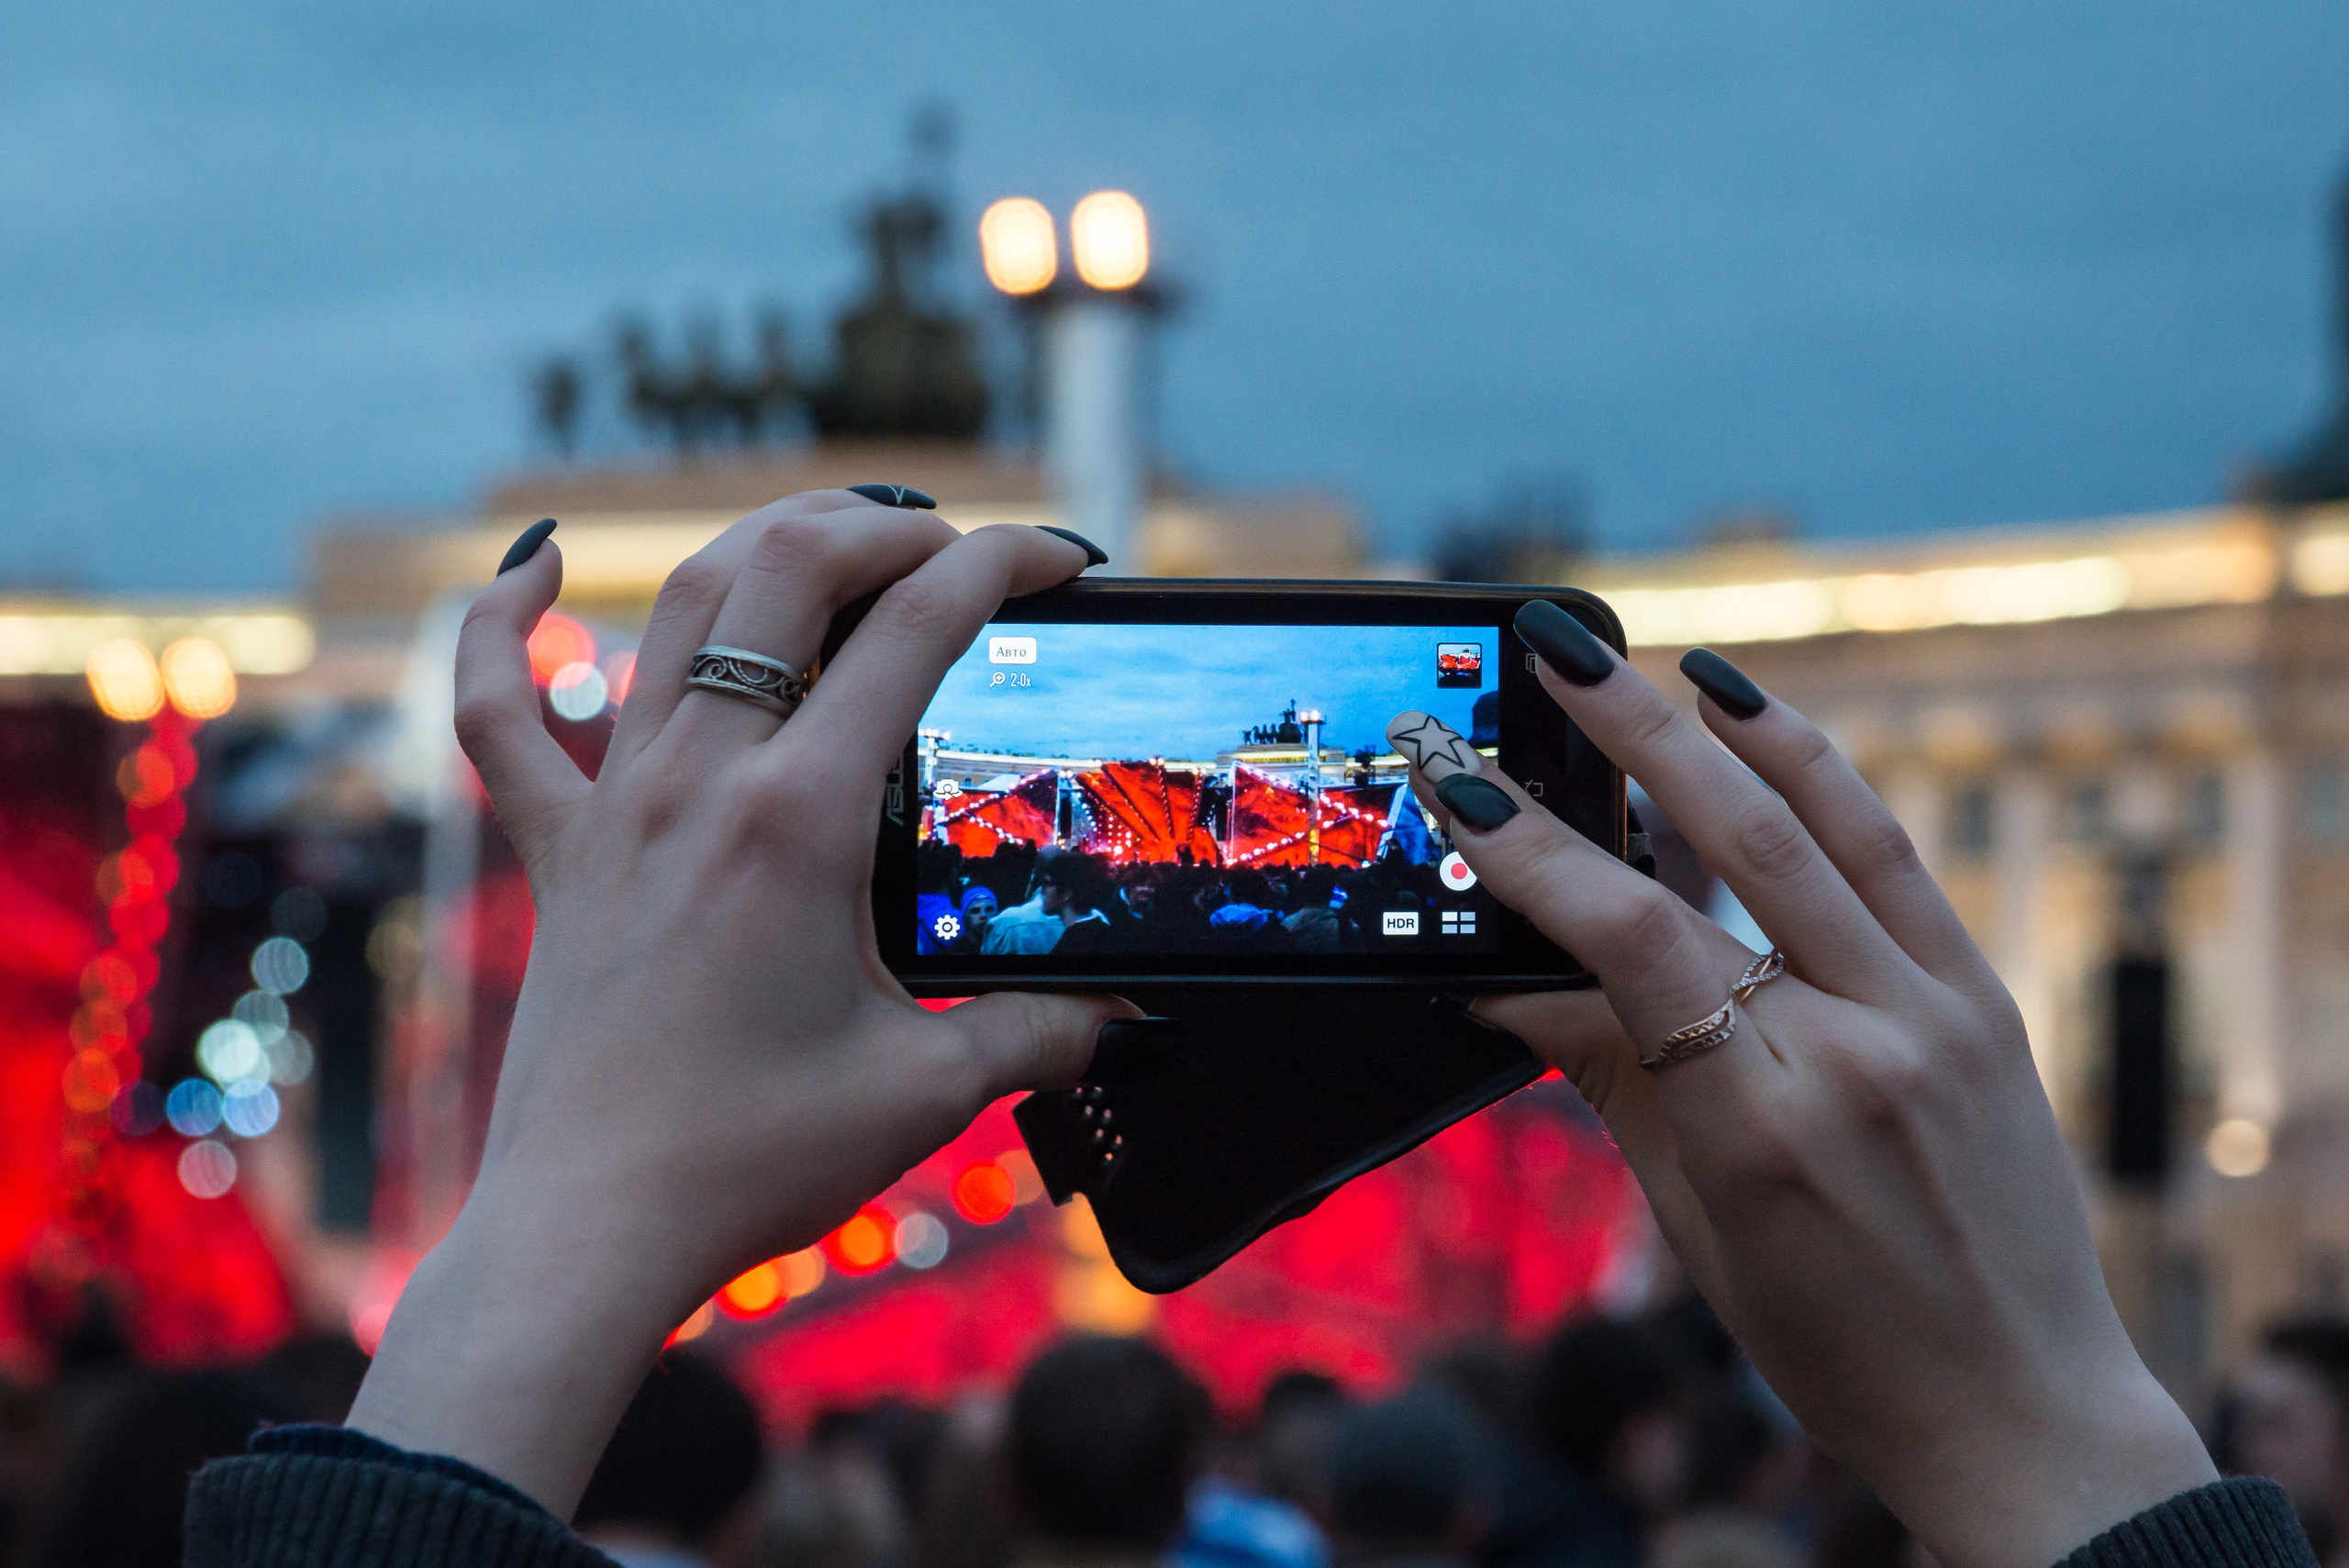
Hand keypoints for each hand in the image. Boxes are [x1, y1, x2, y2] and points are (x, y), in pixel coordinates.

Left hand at [346, 493, 1126, 1514]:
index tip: (1061, 559)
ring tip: (841, 538)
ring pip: (678, 605)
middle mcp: (701, 782)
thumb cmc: (750, 1161)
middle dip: (888, 528)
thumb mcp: (925, 1092)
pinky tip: (537, 564)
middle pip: (787, 570)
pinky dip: (504, 625)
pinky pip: (501, 712)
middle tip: (960, 551)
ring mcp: (618, 806)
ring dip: (767, 543)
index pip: (916, 631)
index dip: (1004, 564)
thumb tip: (1123, 1020)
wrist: (591, 1230)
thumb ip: (1039, 1036)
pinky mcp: (561, 852)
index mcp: (799, 820)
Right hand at [1390, 621, 2214, 1567]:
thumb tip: (1504, 988)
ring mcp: (1938, 1015)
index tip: (1460, 785)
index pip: (1628, 943)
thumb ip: (1608, 1078)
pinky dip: (1821, 773)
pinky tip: (1757, 716)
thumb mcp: (1694, 1220)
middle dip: (1623, 732)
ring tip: (1639, 659)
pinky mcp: (1985, 1001)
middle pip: (1729, 846)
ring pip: (1819, 827)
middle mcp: (1862, 1048)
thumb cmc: (1835, 1339)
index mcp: (1764, 1123)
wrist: (2020, 1409)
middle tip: (1550, 651)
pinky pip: (1895, 856)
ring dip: (1718, 725)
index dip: (1532, 855)